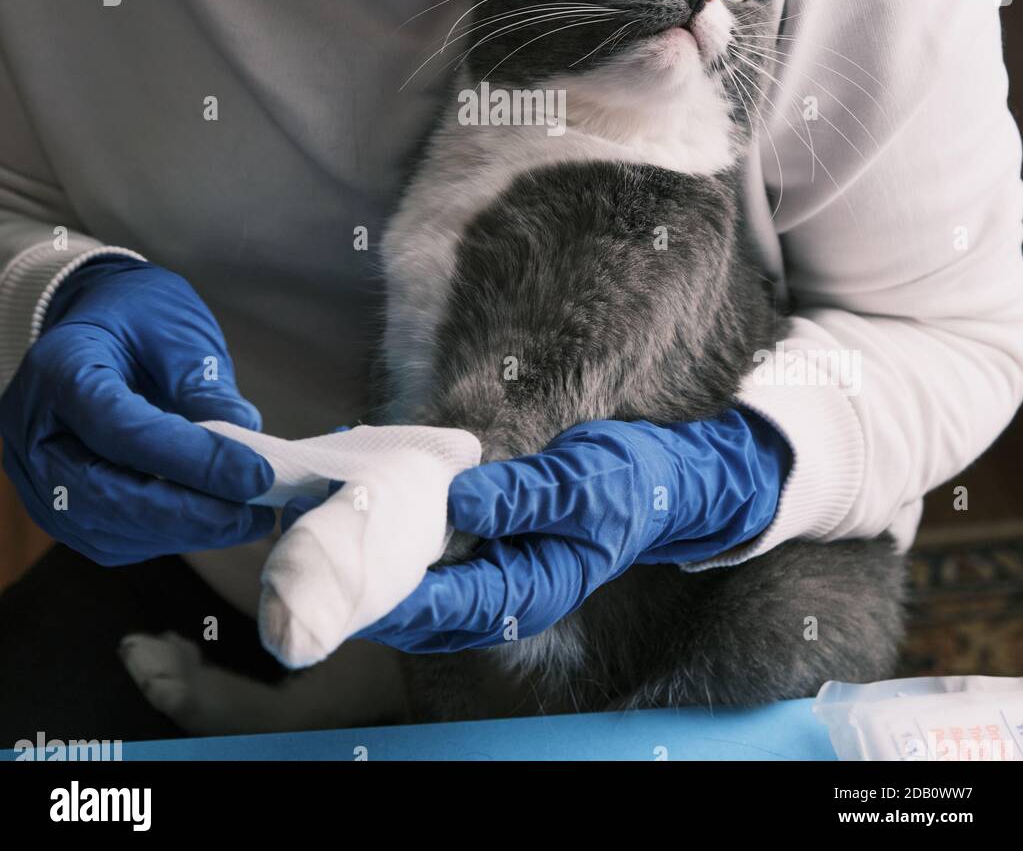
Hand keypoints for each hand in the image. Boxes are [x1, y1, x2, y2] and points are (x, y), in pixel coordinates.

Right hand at [0, 255, 274, 564]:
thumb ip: (204, 384)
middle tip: (254, 515)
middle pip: (105, 491)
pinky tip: (206, 524)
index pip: (122, 430)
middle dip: (187, 513)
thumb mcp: (176, 329)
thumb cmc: (138, 316)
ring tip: (243, 521)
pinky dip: (158, 538)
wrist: (96, 322)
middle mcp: (35, 429)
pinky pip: (103, 536)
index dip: (191, 460)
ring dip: (179, 533)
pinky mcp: (53, 503)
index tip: (255, 475)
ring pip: (103, 525)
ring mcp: (37, 472)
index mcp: (61, 369)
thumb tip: (247, 442)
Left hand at [352, 409, 791, 652]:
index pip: (443, 604)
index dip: (389, 592)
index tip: (338, 571)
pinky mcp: (480, 546)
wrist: (662, 480)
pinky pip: (427, 548)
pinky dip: (392, 527)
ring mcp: (488, 572)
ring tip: (316, 518)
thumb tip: (457, 498)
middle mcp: (500, 595)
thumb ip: (520, 496)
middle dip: (361, 581)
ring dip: (368, 555)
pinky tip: (361, 491)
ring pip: (414, 580)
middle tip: (305, 547)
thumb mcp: (581, 485)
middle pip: (416, 605)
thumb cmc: (628, 486)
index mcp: (528, 592)